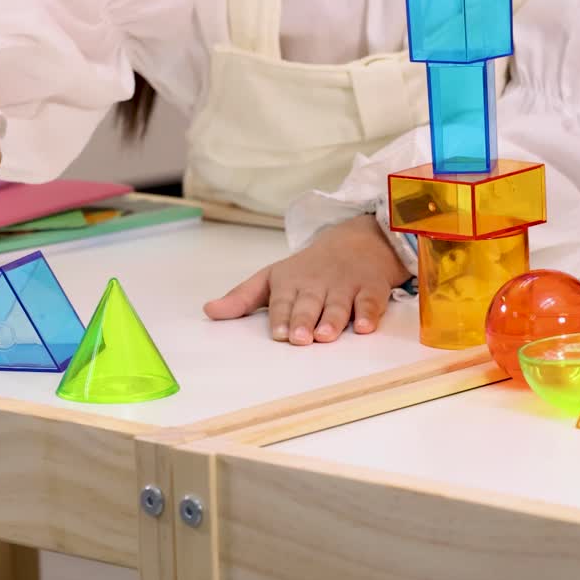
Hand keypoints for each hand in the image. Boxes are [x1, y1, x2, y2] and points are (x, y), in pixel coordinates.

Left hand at [203, 214, 411, 344]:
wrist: (357, 241)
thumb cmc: (309, 268)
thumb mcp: (273, 277)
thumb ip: (242, 298)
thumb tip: (209, 311)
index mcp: (291, 282)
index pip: (283, 301)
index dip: (281, 317)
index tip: (279, 333)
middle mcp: (317, 284)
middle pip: (309, 303)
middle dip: (304, 320)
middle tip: (299, 338)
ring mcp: (346, 286)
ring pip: (339, 305)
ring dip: (333, 320)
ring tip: (325, 336)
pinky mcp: (371, 289)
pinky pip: (371, 302)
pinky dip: (370, 314)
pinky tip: (365, 327)